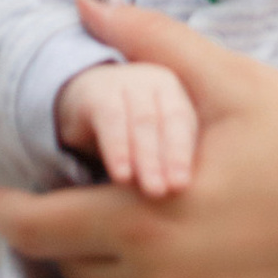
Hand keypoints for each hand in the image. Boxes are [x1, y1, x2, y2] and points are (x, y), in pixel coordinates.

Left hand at [0, 0, 277, 277]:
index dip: (13, 209)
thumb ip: (150, 40)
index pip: (39, 224)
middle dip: (53, 237)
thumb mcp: (233, 78)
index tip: (7, 196)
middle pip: (65, 270)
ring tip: (93, 252)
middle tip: (67, 209)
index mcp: (150, 211)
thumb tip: (84, 2)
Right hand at [56, 61, 197, 197]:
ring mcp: (126, 81)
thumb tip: (190, 196)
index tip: (182, 185)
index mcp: (175, 92)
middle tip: (167, 192)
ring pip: (141, 121)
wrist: (87, 96)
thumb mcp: (157, 137)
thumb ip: (172, 158)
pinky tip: (122, 174)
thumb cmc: (135, 128)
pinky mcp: (96, 91)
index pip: (183, 123)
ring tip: (151, 189)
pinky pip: (110, 120)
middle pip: (166, 121)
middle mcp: (154, 82)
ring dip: (146, 158)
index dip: (182, 154)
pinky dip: (117, 150)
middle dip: (168, 158)